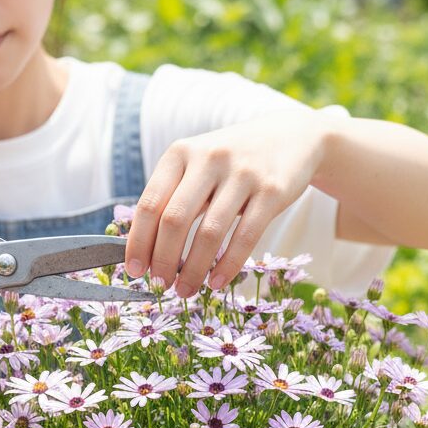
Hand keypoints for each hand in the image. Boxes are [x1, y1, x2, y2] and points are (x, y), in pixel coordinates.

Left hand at [124, 110, 328, 296]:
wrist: (293, 137)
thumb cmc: (232, 161)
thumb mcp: (197, 165)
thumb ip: (173, 196)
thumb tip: (145, 250)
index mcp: (180, 153)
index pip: (149, 204)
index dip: (138, 242)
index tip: (134, 270)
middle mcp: (208, 158)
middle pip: (174, 220)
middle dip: (163, 260)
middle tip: (160, 285)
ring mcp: (242, 173)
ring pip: (209, 233)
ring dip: (193, 270)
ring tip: (186, 290)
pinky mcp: (272, 190)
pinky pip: (245, 237)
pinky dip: (227, 266)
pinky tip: (216, 283)